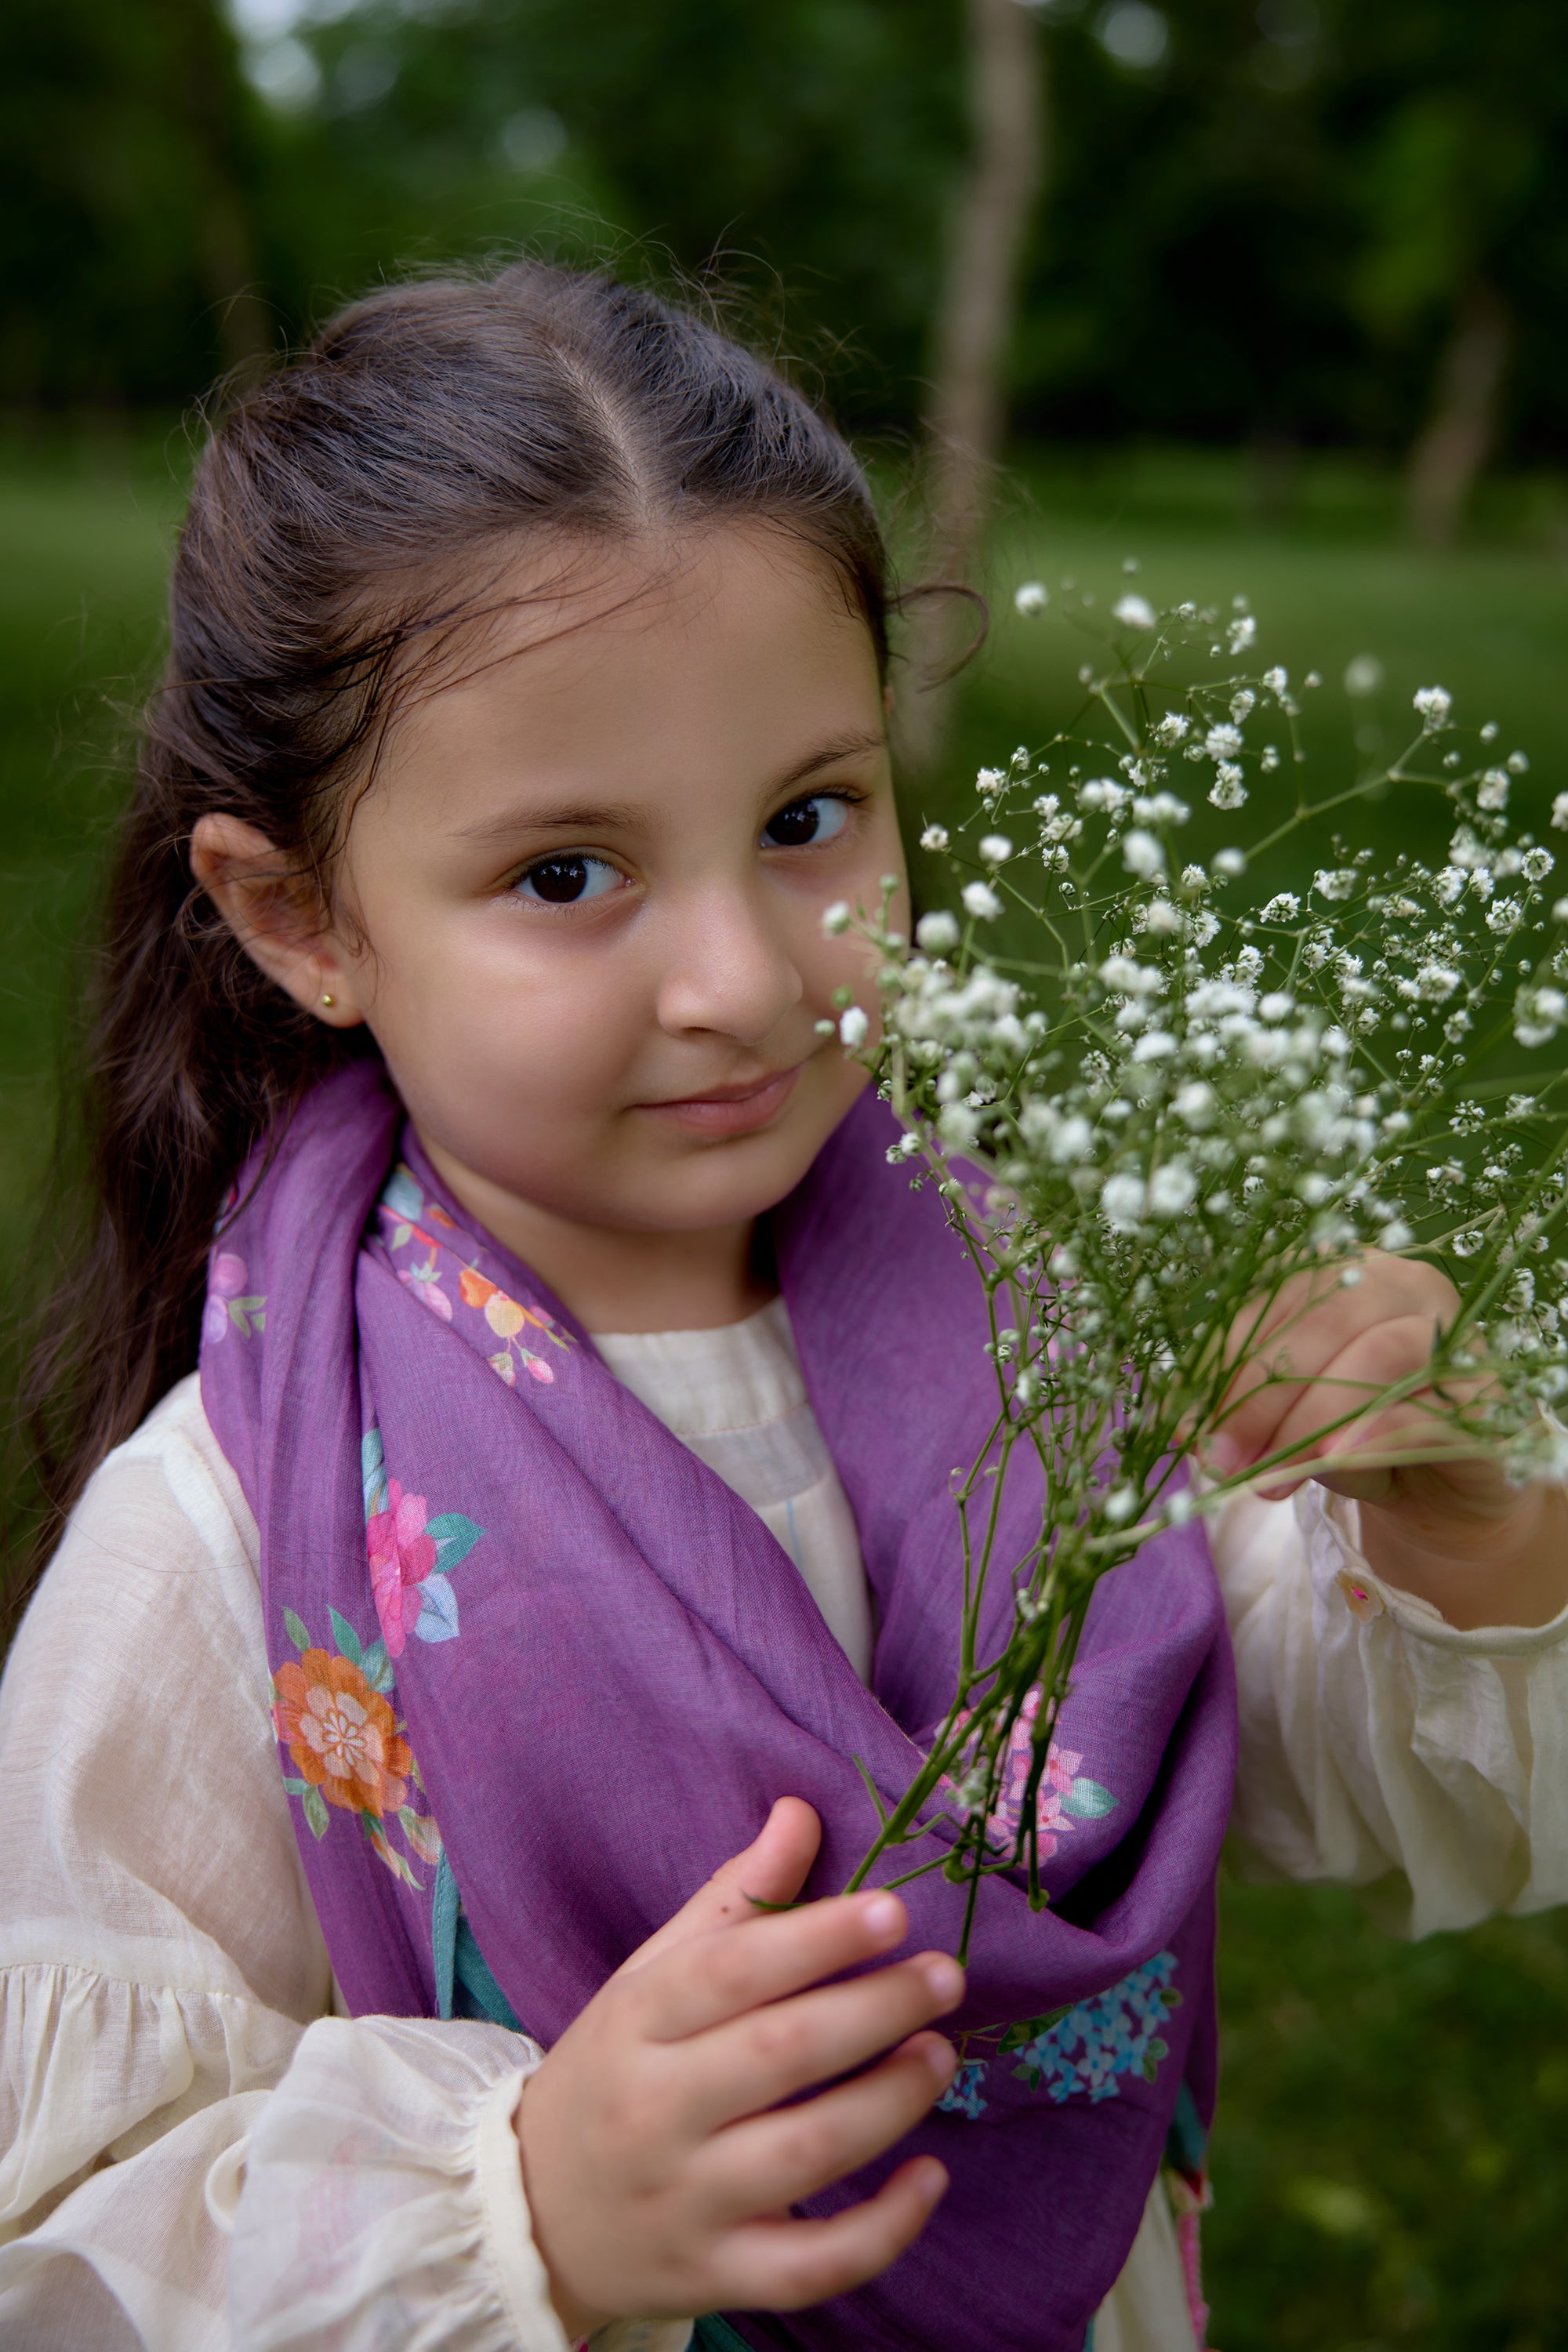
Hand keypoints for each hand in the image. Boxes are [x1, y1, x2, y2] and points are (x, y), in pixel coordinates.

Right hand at [514, 1798, 960, 2338]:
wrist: (533, 2212)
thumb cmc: (615, 2070)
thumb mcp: (650, 1977)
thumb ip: (732, 1900)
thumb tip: (801, 1811)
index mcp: (636, 2021)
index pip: (732, 1970)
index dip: (818, 1937)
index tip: (895, 1912)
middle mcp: (655, 2111)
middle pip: (779, 2054)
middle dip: (876, 2010)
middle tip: (944, 1977)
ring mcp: (686, 2201)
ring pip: (807, 2154)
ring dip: (891, 2101)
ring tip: (941, 2055)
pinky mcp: (715, 2276)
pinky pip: (812, 2267)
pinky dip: (884, 2229)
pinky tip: (930, 2177)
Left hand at [1210, 1252, 1567, 1628]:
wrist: (1444, 1495)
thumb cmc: (1356, 1438)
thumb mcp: (1287, 1420)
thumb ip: (1239, 1409)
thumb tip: (1178, 1424)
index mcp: (1347, 1273)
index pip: (1278, 1294)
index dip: (1228, 1362)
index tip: (1191, 1428)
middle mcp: (1407, 1286)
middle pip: (1328, 1317)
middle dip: (1263, 1395)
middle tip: (1229, 1463)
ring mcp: (1459, 1336)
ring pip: (1381, 1353)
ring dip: (1314, 1418)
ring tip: (1273, 1478)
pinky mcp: (1491, 1399)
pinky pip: (1433, 1406)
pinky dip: (1379, 1432)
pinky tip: (1337, 1460)